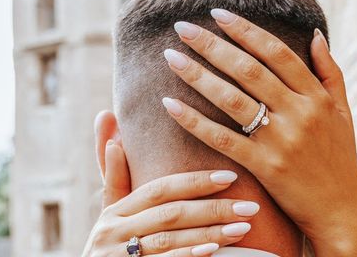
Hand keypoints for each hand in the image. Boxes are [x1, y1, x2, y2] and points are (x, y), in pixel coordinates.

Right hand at [84, 112, 255, 255]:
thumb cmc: (110, 247)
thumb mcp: (109, 213)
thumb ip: (115, 173)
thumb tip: (106, 115)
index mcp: (115, 211)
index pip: (160, 190)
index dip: (195, 182)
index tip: (230, 176)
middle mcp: (113, 232)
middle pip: (171, 214)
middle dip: (213, 208)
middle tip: (249, 206)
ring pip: (171, 240)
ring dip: (211, 233)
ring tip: (244, 228)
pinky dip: (190, 256)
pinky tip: (216, 251)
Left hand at [161, 10, 356, 256]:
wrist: (342, 211)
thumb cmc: (341, 158)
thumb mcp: (344, 111)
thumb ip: (330, 71)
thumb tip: (317, 34)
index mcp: (316, 96)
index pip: (276, 52)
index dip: (245, 30)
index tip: (218, 13)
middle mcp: (299, 113)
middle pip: (248, 70)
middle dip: (212, 44)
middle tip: (183, 27)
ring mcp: (281, 140)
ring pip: (231, 99)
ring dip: (198, 75)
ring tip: (170, 56)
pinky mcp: (265, 167)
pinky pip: (222, 139)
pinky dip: (194, 120)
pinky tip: (170, 103)